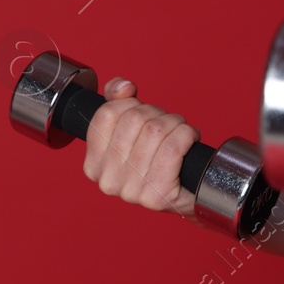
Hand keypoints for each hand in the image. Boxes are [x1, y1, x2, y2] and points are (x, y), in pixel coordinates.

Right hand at [82, 76, 202, 221]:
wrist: (187, 195)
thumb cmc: (159, 160)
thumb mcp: (132, 129)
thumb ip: (117, 100)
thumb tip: (123, 88)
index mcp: (94, 164)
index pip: (107, 114)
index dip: (131, 104)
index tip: (144, 114)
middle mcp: (108, 180)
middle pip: (135, 119)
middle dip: (158, 113)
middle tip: (167, 125)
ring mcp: (131, 190)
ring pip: (156, 130)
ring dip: (175, 123)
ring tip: (180, 132)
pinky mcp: (156, 196)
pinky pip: (172, 147)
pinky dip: (186, 135)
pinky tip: (190, 139)